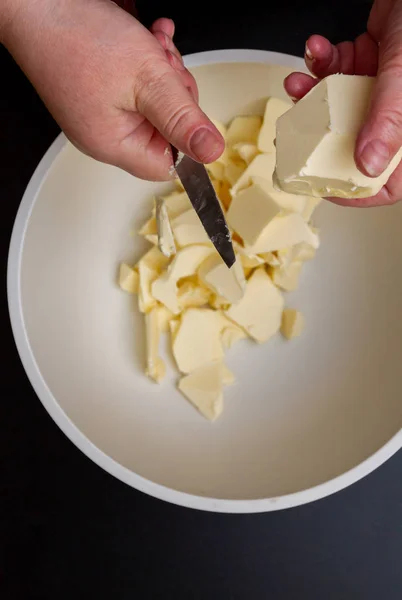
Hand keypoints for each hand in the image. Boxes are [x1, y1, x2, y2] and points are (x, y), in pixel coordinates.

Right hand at [1, 0, 223, 180]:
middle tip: (166, 68)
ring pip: (155, 103)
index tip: (189, 109)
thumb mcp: (148, 80)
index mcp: (113, 144)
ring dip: (164, 72)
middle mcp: (104, 135)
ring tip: (154, 46)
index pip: (167, 165)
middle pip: (165, 131)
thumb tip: (210, 152)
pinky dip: (150, 62)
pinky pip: (138, 85)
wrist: (37, 3)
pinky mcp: (100, 91)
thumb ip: (182, 118)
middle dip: (176, 94)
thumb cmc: (77, 37)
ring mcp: (101, 112)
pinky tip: (149, 40)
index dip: (185, 137)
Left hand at [284, 0, 401, 206]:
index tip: (323, 186)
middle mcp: (398, 113)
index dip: (356, 190)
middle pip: (354, 144)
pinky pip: (340, 71)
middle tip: (295, 135)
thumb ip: (386, 119)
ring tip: (301, 84)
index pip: (389, 182)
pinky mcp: (370, 62)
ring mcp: (383, 88)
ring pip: (340, 107)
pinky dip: (323, 62)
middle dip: (320, 135)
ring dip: (313, 95)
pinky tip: (318, 50)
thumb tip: (367, 164)